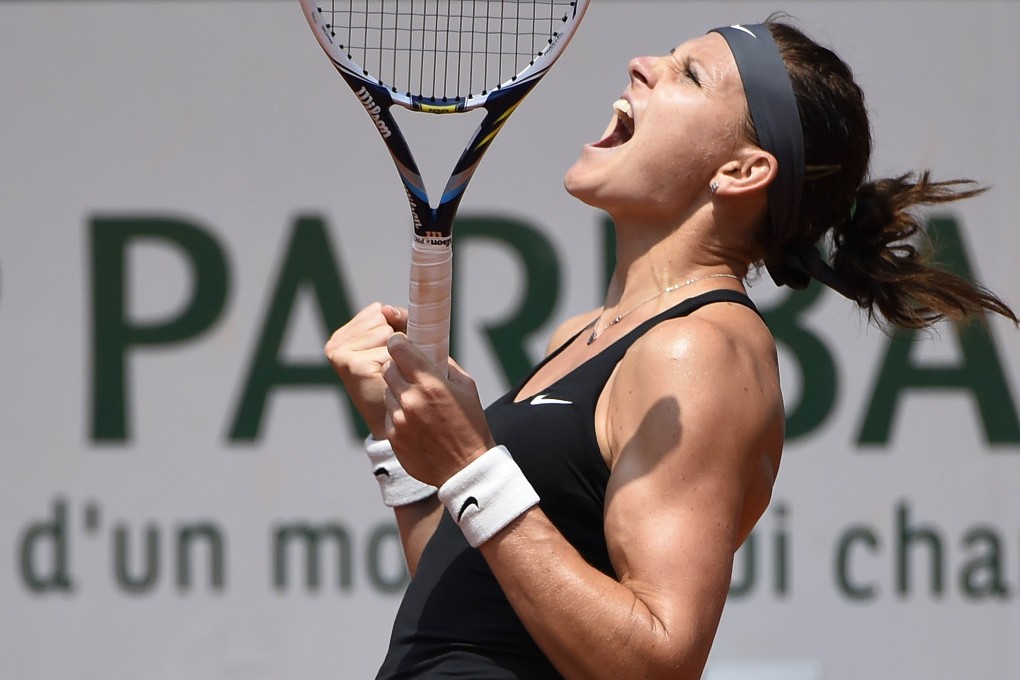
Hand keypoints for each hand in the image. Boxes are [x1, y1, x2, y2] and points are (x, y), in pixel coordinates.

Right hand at [324, 303, 406, 438]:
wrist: (399, 420)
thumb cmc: (403, 379)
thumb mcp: (399, 342)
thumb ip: (396, 319)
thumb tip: (385, 309)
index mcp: (343, 335)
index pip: (380, 311)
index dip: (397, 327)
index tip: (397, 353)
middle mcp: (335, 343)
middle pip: (383, 317)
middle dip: (398, 339)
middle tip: (395, 367)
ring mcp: (341, 353)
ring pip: (388, 331)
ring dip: (399, 352)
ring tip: (393, 374)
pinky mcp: (352, 364)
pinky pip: (390, 346)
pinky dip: (399, 363)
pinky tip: (390, 381)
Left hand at [382, 333, 494, 486]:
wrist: (465, 468)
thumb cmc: (470, 425)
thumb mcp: (467, 388)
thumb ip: (445, 365)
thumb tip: (428, 348)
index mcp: (430, 384)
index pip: (397, 349)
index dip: (398, 343)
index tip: (401, 344)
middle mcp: (410, 399)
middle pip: (387, 368)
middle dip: (398, 367)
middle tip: (411, 374)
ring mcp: (399, 420)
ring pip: (386, 391)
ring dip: (397, 392)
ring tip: (417, 403)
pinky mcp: (393, 436)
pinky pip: (388, 414)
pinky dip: (398, 414)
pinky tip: (416, 423)